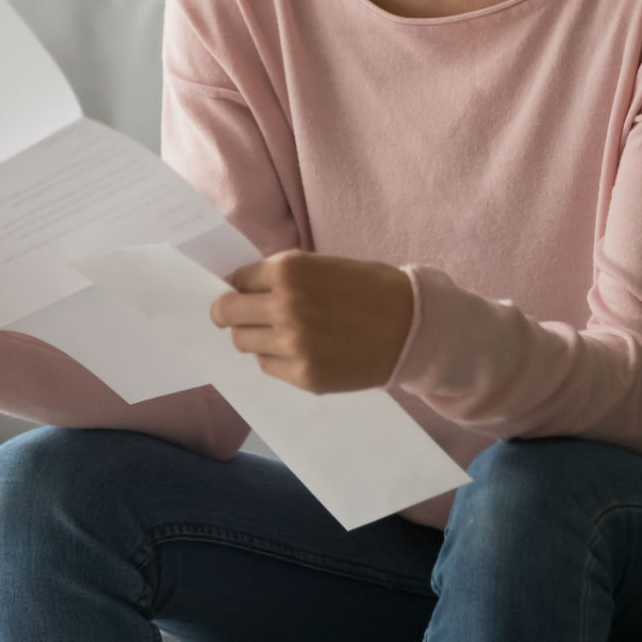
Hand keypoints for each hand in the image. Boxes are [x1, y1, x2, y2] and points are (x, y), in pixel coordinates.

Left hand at [208, 251, 413, 393]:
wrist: (412, 326)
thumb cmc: (368, 288)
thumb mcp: (322, 265)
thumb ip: (282, 276)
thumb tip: (239, 289)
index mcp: (289, 270)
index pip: (236, 281)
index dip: (240, 287)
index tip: (244, 293)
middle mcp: (285, 306)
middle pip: (228, 314)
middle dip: (232, 314)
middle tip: (243, 316)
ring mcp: (293, 345)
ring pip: (244, 343)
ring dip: (257, 336)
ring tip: (284, 332)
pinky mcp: (305, 376)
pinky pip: (268, 366)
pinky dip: (277, 358)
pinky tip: (302, 349)